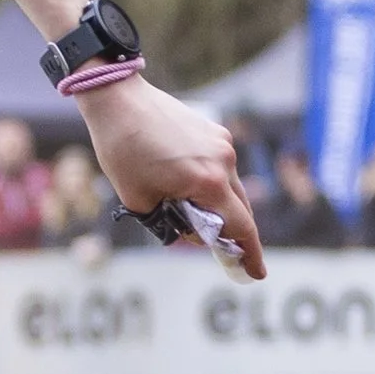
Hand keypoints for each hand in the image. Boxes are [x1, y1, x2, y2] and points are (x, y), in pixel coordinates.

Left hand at [78, 78, 266, 277]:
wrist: (118, 99)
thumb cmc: (123, 149)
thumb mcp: (139, 200)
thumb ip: (168, 222)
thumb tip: (189, 232)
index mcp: (208, 182)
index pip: (240, 227)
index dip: (249, 254)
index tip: (256, 274)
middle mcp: (223, 162)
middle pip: (240, 208)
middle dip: (233, 233)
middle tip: (227, 255)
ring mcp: (221, 143)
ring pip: (230, 186)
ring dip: (218, 205)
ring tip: (193, 216)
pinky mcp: (214, 131)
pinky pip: (220, 166)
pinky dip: (211, 182)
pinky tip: (184, 184)